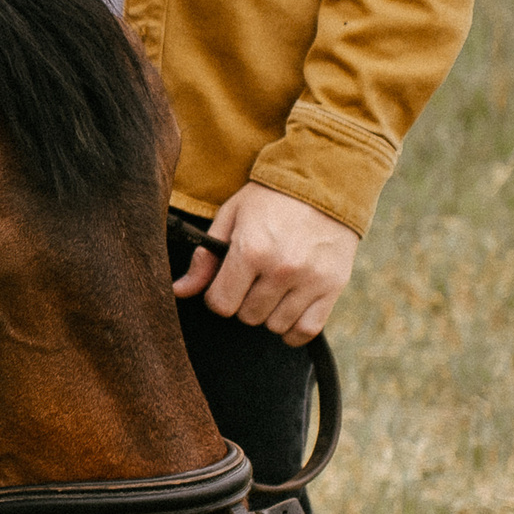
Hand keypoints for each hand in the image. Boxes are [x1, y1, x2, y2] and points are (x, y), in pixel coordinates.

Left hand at [173, 182, 357, 344]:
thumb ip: (204, 257)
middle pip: (247, 316)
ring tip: (274, 287)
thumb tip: (179, 290)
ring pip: (275, 326)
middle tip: (254, 280)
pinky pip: (306, 329)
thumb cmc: (270, 199)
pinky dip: (294, 329)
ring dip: (269, 313)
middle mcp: (281, 269)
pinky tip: (289, 312)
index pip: (221, 304)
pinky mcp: (333, 286)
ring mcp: (309, 280)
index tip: (226, 284)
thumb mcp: (231, 217)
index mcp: (250, 250)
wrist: (324, 183)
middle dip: (244, 302)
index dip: (218, 297)